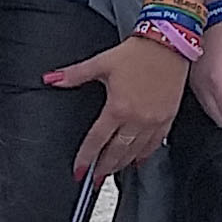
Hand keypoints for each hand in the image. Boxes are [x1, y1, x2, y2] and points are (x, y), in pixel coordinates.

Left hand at [48, 31, 189, 180]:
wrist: (170, 43)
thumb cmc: (138, 52)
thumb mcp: (102, 62)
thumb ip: (74, 75)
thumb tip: (51, 79)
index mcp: (118, 107)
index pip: (97, 141)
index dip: (86, 158)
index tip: (79, 171)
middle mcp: (137, 119)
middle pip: (116, 152)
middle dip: (103, 168)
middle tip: (94, 179)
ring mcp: (154, 121)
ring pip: (135, 152)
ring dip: (121, 165)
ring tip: (111, 172)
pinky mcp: (168, 118)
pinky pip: (155, 145)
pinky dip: (144, 155)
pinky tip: (137, 160)